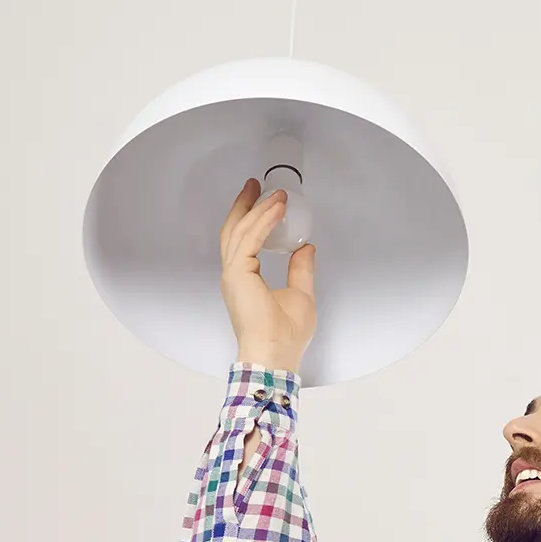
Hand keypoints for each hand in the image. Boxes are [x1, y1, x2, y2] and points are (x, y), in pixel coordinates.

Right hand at [219, 178, 316, 370]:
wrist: (275, 355)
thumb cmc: (285, 337)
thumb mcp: (301, 296)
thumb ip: (301, 271)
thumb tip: (306, 248)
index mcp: (244, 280)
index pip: (244, 242)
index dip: (253, 219)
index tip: (264, 202)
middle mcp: (234, 274)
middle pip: (235, 230)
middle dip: (246, 205)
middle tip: (257, 185)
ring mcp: (234, 274)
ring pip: (242, 230)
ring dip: (259, 209)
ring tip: (274, 194)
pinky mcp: (238, 274)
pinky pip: (250, 239)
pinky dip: (264, 222)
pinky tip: (277, 210)